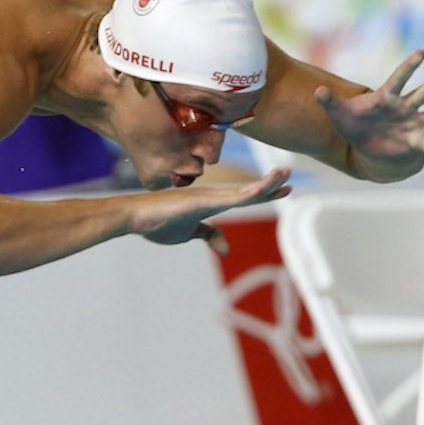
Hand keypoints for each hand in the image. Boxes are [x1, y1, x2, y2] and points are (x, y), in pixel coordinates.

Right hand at [127, 169, 291, 254]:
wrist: (134, 216)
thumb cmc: (157, 221)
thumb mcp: (188, 233)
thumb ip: (208, 235)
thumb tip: (227, 248)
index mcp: (210, 203)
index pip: (244, 198)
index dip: (264, 192)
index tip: (284, 187)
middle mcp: (212, 196)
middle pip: (248, 192)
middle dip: (271, 185)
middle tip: (289, 175)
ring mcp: (207, 198)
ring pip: (243, 193)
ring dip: (265, 185)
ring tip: (283, 176)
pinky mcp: (200, 202)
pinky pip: (229, 200)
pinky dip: (247, 194)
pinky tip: (260, 191)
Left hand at [316, 50, 423, 178]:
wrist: (362, 142)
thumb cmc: (351, 122)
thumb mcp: (338, 113)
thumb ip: (329, 101)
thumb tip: (317, 92)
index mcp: (387, 97)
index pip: (399, 79)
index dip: (408, 67)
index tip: (421, 53)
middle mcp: (405, 107)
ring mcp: (414, 123)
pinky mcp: (416, 141)